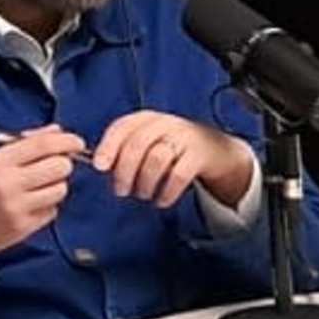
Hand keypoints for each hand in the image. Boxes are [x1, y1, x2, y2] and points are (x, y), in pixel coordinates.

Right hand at [0, 127, 85, 266]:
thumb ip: (22, 146)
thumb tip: (57, 132)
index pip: (43, 144)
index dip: (66, 140)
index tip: (76, 142)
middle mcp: (8, 184)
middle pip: (60, 167)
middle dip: (61, 164)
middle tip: (51, 167)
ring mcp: (17, 208)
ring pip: (61, 189)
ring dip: (55, 185)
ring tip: (38, 187)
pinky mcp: (24, 228)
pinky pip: (52, 210)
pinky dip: (47, 205)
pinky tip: (30, 204)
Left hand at [88, 111, 255, 208]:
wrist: (217, 151)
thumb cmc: (175, 149)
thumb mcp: (151, 142)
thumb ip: (127, 149)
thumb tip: (103, 166)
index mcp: (148, 119)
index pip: (122, 127)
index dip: (109, 147)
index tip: (100, 167)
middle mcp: (165, 124)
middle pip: (137, 144)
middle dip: (124, 171)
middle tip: (121, 190)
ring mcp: (184, 138)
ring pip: (156, 159)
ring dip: (146, 183)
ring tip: (144, 195)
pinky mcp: (200, 155)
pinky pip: (178, 175)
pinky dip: (167, 192)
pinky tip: (162, 200)